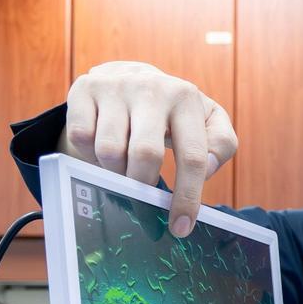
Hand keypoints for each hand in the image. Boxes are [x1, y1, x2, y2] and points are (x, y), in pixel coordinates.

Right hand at [61, 60, 237, 235]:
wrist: (129, 75)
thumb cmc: (173, 112)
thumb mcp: (206, 121)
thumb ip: (221, 144)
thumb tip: (207, 168)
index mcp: (186, 97)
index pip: (193, 157)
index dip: (187, 198)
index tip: (180, 228)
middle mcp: (151, 88)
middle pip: (145, 156)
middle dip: (142, 186)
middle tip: (142, 196)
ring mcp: (114, 87)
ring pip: (109, 151)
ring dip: (115, 171)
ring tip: (123, 165)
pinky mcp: (83, 89)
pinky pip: (81, 138)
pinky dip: (90, 155)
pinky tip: (102, 150)